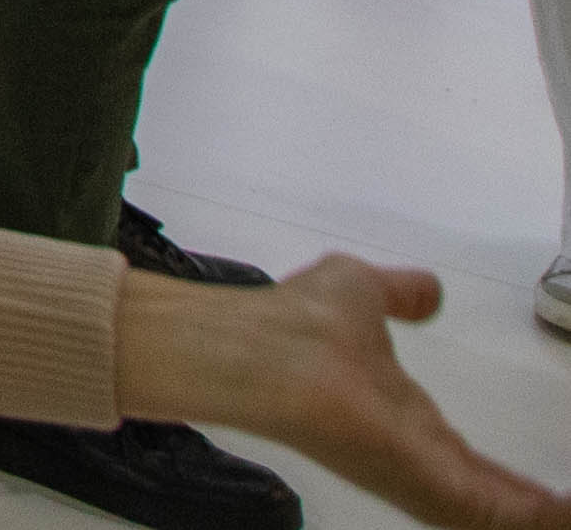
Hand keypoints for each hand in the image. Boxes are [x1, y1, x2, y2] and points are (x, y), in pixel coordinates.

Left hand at [125, 256, 570, 529]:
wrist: (257, 349)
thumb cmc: (300, 322)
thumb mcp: (362, 292)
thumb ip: (397, 295)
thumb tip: (428, 291)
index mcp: (405, 422)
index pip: (468, 463)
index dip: (513, 483)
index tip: (551, 495)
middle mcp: (415, 458)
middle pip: (488, 497)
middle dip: (533, 509)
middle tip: (564, 511)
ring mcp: (417, 476)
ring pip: (494, 514)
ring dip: (537, 516)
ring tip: (567, 514)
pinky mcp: (421, 483)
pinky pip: (489, 512)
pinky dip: (533, 516)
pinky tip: (561, 514)